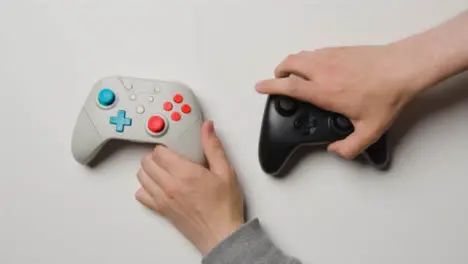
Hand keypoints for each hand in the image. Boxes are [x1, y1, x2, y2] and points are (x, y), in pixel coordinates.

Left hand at [135, 120, 244, 254]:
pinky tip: (157, 186)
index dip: (164, 146)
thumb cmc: (225, 207)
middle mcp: (170, 185)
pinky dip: (145, 188)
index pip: (159, 152)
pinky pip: (142, 195)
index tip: (171, 146)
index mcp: (185, 173)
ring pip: (142, 177)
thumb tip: (207, 128)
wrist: (221, 234)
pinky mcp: (162, 210)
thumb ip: (213, 147)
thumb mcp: (225, 172)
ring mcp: (163, 198)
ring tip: (161, 168)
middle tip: (166, 155)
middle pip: (147, 162)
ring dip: (148, 169)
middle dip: (154, 155)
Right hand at [255, 45, 426, 158]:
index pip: (288, 87)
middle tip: (277, 79)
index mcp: (324, 92)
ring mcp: (331, 58)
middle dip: (278, 72)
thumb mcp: (370, 130)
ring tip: (293, 73)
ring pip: (301, 55)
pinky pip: (316, 52)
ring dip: (292, 63)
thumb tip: (336, 151)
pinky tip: (317, 67)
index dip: (269, 87)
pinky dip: (308, 59)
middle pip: (289, 64)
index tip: (260, 87)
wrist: (403, 68)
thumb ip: (351, 147)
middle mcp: (323, 72)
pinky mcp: (340, 50)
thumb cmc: (388, 94)